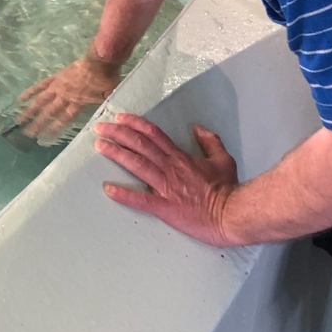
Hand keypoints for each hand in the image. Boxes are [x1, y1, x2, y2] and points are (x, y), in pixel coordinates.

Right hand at [17, 55, 122, 142]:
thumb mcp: (109, 98)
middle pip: (49, 112)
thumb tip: (106, 121)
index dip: (54, 129)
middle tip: (28, 134)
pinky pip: (40, 85)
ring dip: (29, 111)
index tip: (45, 138)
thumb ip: (103, 109)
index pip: (63, 119)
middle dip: (38, 124)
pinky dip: (30, 92)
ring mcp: (58, 87)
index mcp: (77, 103)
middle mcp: (64, 97)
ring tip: (19, 119)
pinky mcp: (55, 77)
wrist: (101, 60)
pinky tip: (21, 99)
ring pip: (41, 100)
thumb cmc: (107, 79)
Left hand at [92, 113, 239, 243]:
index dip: (135, 124)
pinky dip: (124, 194)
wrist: (231, 214)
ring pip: (138, 165)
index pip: (154, 134)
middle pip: (141, 145)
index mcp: (181, 157)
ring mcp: (166, 187)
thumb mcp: (223, 159)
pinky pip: (141, 200)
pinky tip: (108, 189)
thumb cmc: (227, 188)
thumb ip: (210, 142)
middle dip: (118, 134)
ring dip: (117, 154)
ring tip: (100, 146)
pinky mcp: (164, 207)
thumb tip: (198, 128)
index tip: (120, 118)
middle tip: (100, 127)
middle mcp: (170, 168)